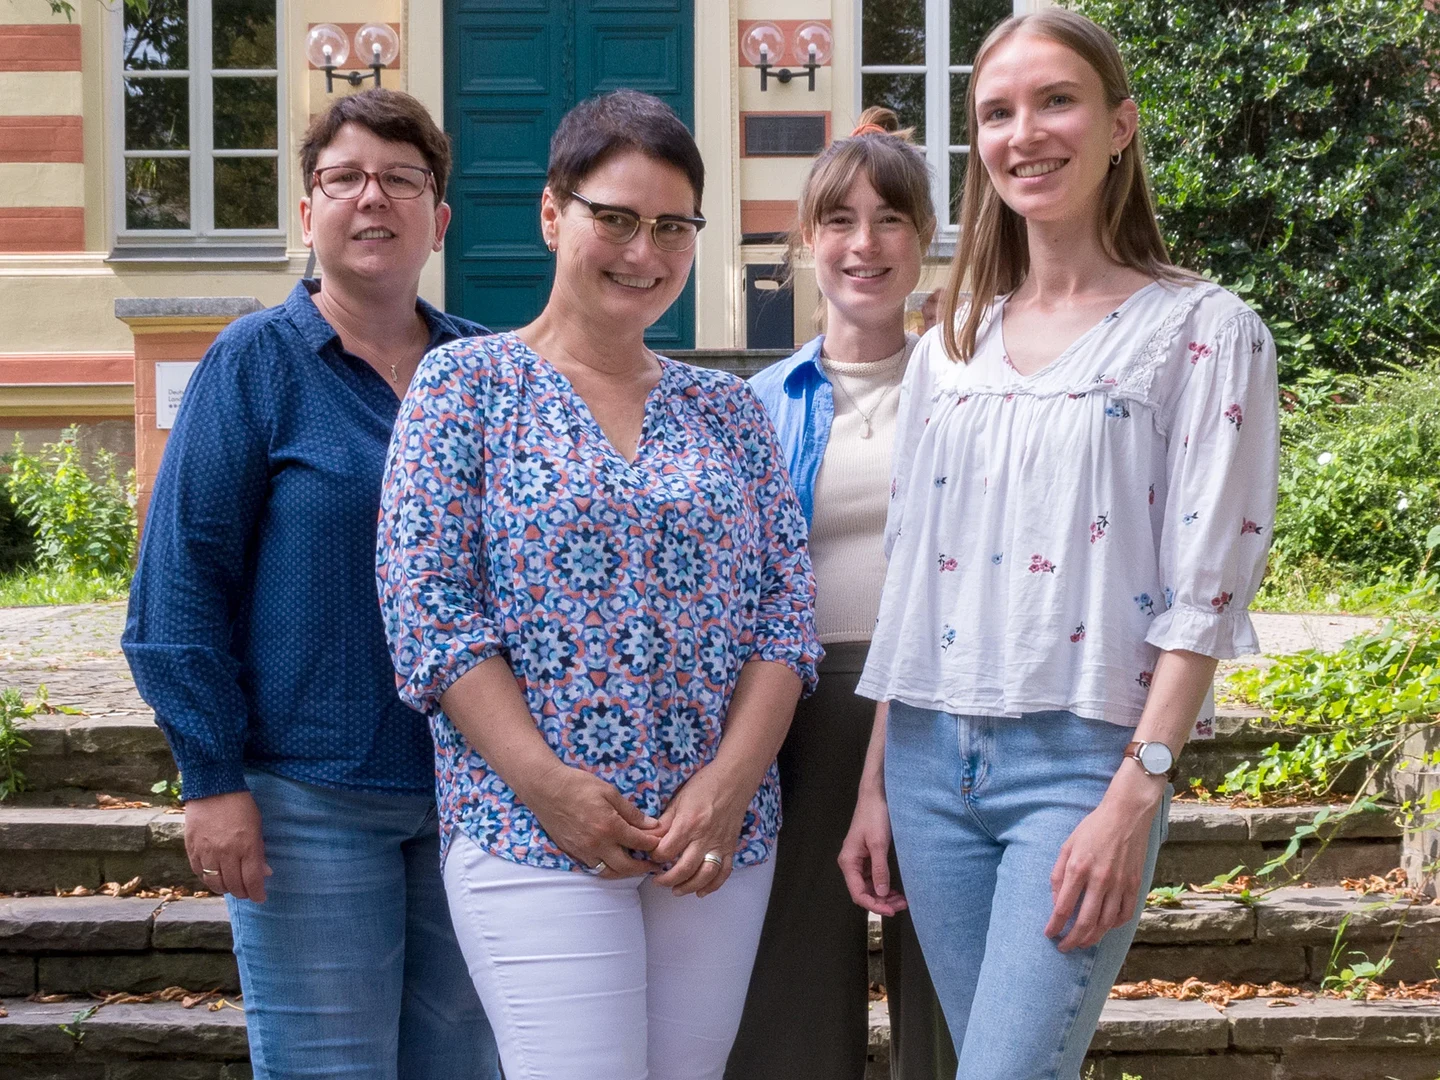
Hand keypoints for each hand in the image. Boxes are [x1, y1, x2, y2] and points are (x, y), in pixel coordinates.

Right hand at [184, 790, 271, 901]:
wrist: (212, 788)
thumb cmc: (240, 805)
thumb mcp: (257, 826)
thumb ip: (259, 851)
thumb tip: (264, 873)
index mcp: (246, 846)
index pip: (252, 880)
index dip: (257, 893)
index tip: (260, 898)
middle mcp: (226, 852)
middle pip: (234, 885)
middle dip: (243, 893)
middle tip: (247, 892)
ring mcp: (207, 852)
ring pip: (215, 883)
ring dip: (225, 889)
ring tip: (231, 887)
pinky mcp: (192, 850)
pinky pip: (199, 873)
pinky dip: (208, 879)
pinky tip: (215, 877)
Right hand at [524, 762, 663, 876]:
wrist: (546, 789)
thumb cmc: (578, 785)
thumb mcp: (609, 792)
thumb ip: (631, 812)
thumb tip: (651, 825)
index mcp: (609, 827)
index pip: (639, 842)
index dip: (653, 843)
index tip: (661, 843)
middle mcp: (597, 844)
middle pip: (626, 867)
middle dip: (643, 867)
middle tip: (654, 865)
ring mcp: (583, 851)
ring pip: (609, 872)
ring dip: (624, 872)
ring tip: (636, 867)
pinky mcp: (573, 852)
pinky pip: (594, 867)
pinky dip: (607, 868)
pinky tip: (614, 861)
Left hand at [651, 765, 752, 897]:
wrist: (734, 779)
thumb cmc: (704, 785)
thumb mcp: (678, 800)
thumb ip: (664, 822)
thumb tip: (648, 838)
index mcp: (688, 824)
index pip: (666, 851)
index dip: (654, 857)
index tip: (651, 856)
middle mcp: (704, 837)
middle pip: (684, 869)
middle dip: (667, 879)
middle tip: (658, 880)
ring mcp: (719, 844)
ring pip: (704, 875)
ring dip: (689, 887)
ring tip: (676, 890)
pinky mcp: (730, 847)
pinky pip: (724, 872)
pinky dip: (713, 886)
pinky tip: (701, 891)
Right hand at [839, 785, 906, 916]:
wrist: (876, 795)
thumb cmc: (875, 816)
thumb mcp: (879, 843)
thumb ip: (880, 869)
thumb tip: (881, 894)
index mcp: (849, 862)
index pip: (858, 893)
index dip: (874, 905)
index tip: (891, 911)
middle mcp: (851, 864)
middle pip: (863, 892)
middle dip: (881, 902)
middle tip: (901, 905)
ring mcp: (859, 861)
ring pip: (869, 887)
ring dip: (883, 896)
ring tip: (901, 900)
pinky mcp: (867, 857)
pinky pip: (873, 878)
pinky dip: (883, 886)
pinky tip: (894, 890)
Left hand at [1045, 765, 1165, 951]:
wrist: (1126, 815)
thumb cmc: (1092, 828)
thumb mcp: (1067, 845)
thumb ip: (1059, 874)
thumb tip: (1056, 901)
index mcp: (1079, 868)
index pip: (1063, 908)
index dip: (1055, 926)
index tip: (1049, 934)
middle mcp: (1100, 880)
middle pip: (1085, 923)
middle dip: (1072, 940)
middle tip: (1064, 947)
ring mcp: (1120, 884)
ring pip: (1105, 923)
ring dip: (1092, 938)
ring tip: (1082, 942)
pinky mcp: (1135, 885)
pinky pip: (1125, 914)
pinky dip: (1113, 926)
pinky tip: (1104, 927)